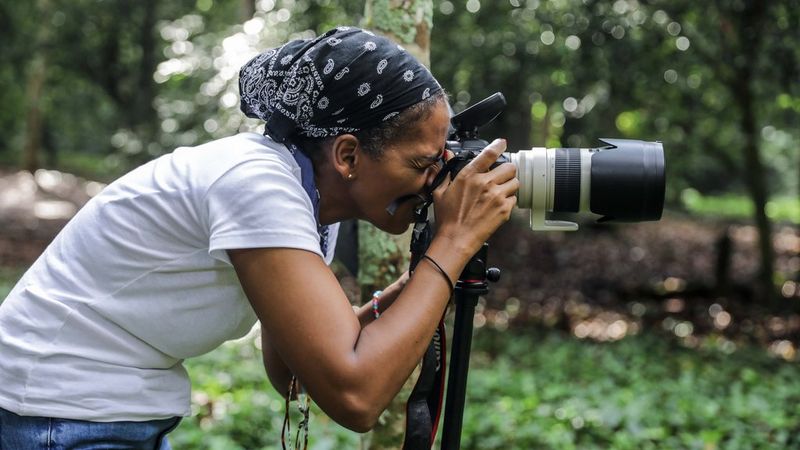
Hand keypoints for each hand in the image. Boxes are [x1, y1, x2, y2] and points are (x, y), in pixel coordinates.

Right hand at [430, 138, 518, 255]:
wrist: (456, 239)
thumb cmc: (447, 218)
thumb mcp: (440, 192)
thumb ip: (446, 172)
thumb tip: (447, 156)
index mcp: (469, 176)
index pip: (489, 153)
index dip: (498, 145)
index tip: (502, 143)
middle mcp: (485, 183)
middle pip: (509, 167)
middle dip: (506, 170)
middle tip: (500, 176)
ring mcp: (497, 196)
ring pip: (515, 182)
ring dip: (509, 185)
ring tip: (500, 192)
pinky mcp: (504, 210)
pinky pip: (514, 199)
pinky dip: (509, 201)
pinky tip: (498, 206)